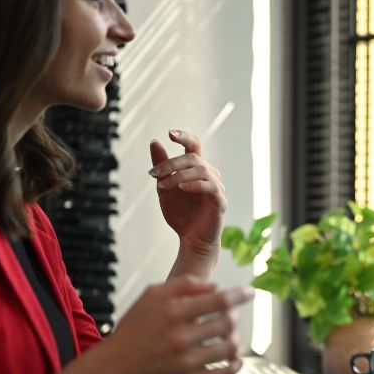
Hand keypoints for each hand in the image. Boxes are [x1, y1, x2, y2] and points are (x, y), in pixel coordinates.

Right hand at [102, 276, 251, 373]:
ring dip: (234, 339)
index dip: (239, 294)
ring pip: (230, 347)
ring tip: (228, 337)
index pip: (219, 300)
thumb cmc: (132, 332)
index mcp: (173, 312)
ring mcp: (186, 361)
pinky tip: (233, 359)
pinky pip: (225, 373)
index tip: (249, 292)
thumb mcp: (150, 297)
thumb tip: (214, 286)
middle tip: (230, 316)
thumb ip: (182, 285)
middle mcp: (181, 337)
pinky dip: (235, 365)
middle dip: (233, 316)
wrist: (113, 371)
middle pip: (228, 322)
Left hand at [149, 130, 226, 257]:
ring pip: (201, 170)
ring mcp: (217, 187)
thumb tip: (154, 141)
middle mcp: (209, 174)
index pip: (194, 146)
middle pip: (193, 157)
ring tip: (162, 186)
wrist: (190, 240)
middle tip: (153, 174)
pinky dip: (194, 185)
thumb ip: (161, 166)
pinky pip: (210, 186)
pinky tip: (181, 189)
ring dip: (178, 175)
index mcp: (196, 169)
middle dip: (171, 163)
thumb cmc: (181, 214)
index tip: (169, 134)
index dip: (184, 137)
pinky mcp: (220, 201)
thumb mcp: (164, 187)